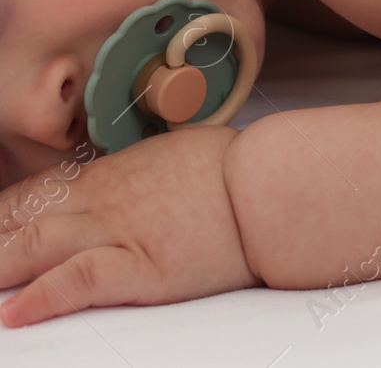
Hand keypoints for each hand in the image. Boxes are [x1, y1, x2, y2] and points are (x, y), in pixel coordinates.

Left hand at [0, 126, 258, 326]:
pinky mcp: (143, 268)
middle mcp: (102, 201)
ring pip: (34, 246)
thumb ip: (134, 174)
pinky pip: (80, 280)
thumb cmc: (233, 169)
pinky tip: (15, 312)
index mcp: (108, 174)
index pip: (31, 194)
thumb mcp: (172, 155)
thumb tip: (123, 184)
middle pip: (19, 221)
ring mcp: (119, 233)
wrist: (269, 184)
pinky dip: (42, 297)